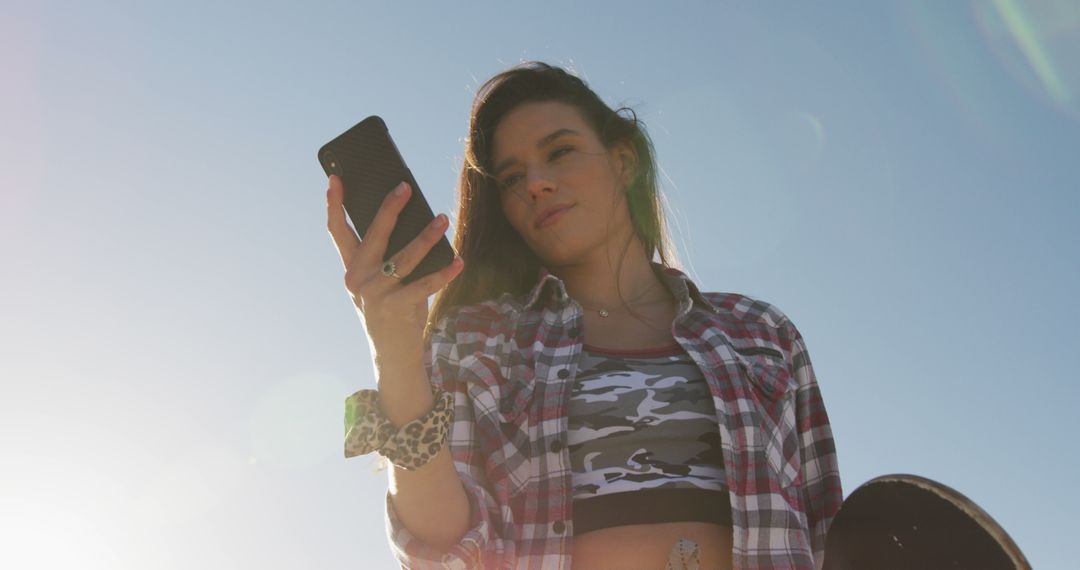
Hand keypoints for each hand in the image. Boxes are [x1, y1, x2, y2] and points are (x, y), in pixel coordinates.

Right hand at [326, 175, 463, 361]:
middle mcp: (358, 279)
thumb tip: (415, 221)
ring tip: (443, 219)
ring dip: (426, 237)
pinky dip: (444, 273)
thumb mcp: (383, 281)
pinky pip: (424, 285)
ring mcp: (375, 294)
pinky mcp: (395, 309)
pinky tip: (458, 261)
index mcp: (351, 268)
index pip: (338, 231)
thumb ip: (390, 256)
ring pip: (403, 257)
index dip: (335, 204)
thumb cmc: (393, 308)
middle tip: (405, 187)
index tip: (335, 178)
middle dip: (389, 208)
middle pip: (374, 235)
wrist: (393, 354)